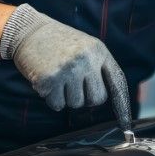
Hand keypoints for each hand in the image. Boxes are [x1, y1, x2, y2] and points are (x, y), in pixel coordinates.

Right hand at [0, 4, 130, 121]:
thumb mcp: (85, 46)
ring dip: (66, 97)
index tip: (125, 125)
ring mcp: (68, 70)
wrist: (29, 30)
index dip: (122, 104)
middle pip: (96, 99)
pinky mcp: (49, 79)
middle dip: (85, 98)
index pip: (116, 81)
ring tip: (59, 77)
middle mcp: (86, 60)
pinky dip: (51, 98)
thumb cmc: (59, 42)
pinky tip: (47, 81)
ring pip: (75, 104)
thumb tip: (104, 97)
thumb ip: (98, 66)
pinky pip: (57, 105)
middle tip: (73, 84)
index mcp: (98, 51)